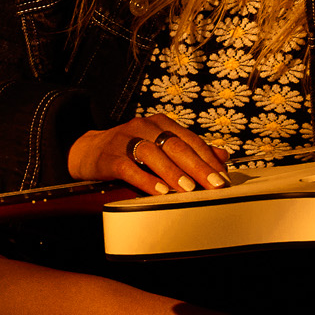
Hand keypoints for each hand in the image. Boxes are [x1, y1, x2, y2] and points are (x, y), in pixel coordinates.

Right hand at [68, 115, 228, 195]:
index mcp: (161, 124)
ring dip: (173, 172)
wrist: (90, 150)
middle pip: (175, 145)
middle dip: (197, 166)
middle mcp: (145, 127)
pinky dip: (145, 180)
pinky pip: (129, 168)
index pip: (190, 139)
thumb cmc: (132, 150)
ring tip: (189, 188)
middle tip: (214, 184)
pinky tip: (159, 191)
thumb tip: (223, 156)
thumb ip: (191, 151)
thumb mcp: (161, 146)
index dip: (208, 158)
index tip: (222, 177)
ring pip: (153, 153)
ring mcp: (126, 140)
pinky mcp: (110, 156)